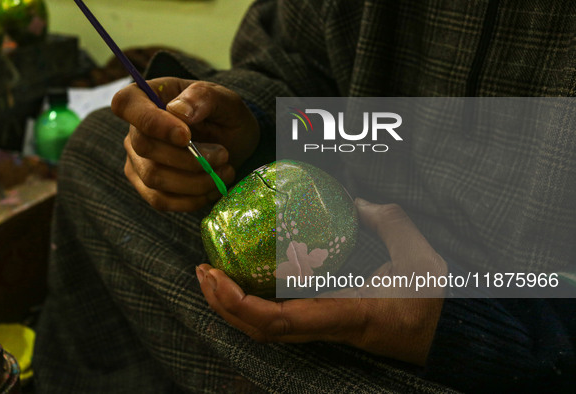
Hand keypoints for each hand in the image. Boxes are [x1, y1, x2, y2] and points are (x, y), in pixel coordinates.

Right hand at [111, 77, 259, 210]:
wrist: (236, 145)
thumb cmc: (225, 116)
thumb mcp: (224, 99)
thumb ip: (202, 97)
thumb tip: (179, 111)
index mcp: (148, 96)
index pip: (126, 104)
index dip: (152, 122)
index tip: (186, 135)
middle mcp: (135, 130)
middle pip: (144, 147)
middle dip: (189, 157)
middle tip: (223, 155)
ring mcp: (138, 161)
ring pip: (154, 178)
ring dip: (196, 180)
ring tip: (225, 171)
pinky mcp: (148, 188)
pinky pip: (161, 200)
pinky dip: (192, 199)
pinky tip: (214, 188)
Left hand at [197, 199, 446, 365]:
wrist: (447, 333)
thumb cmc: (435, 299)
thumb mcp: (418, 253)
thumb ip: (387, 219)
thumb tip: (356, 201)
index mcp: (347, 314)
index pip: (281, 320)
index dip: (241, 304)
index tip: (216, 277)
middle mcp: (329, 328)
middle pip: (261, 330)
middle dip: (224, 304)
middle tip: (203, 269)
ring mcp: (326, 331)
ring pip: (268, 331)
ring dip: (234, 307)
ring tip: (214, 276)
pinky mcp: (328, 325)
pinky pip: (282, 322)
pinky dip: (254, 306)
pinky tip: (246, 283)